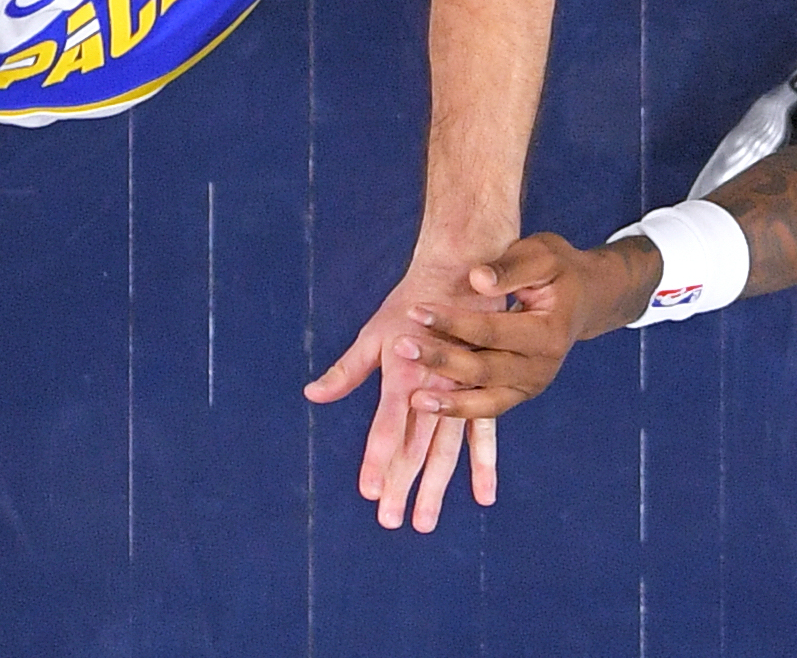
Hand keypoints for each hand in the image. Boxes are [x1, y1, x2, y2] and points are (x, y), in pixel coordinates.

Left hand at [302, 255, 502, 532]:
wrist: (464, 273)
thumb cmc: (413, 303)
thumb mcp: (375, 334)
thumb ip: (346, 371)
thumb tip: (312, 394)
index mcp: (405, 376)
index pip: (387, 428)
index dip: (377, 460)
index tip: (368, 493)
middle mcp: (435, 390)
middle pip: (416, 448)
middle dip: (401, 487)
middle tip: (390, 522)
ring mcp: (462, 392)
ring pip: (447, 450)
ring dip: (436, 488)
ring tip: (424, 522)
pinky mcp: (485, 389)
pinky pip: (485, 435)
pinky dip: (484, 466)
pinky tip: (483, 497)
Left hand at [402, 232, 659, 419]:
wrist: (584, 298)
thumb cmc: (557, 269)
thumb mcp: (541, 255)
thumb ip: (510, 268)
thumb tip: (476, 279)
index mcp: (550, 332)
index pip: (493, 330)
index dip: (453, 322)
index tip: (415, 310)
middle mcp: (543, 367)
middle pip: (484, 369)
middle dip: (440, 360)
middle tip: (401, 347)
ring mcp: (532, 386)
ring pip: (485, 400)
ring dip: (447, 400)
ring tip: (412, 398)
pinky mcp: (520, 394)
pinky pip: (486, 409)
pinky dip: (458, 410)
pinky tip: (426, 406)